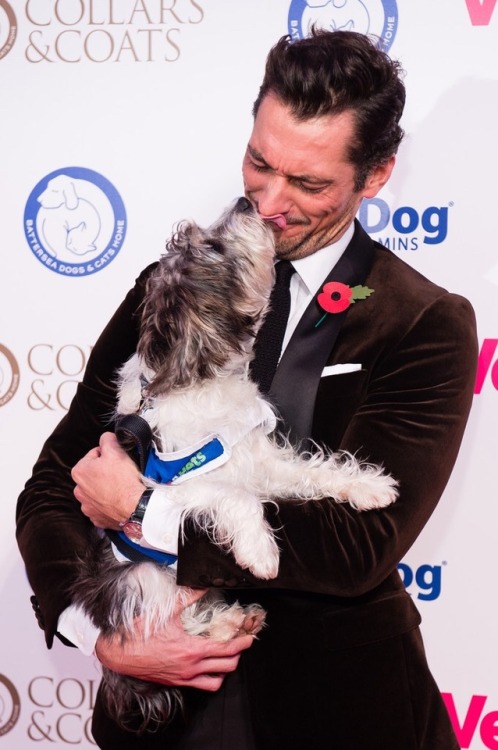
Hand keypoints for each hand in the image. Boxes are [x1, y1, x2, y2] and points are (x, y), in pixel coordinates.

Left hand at [71, 432, 143, 527]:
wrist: (135, 506)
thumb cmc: (124, 480)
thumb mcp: (116, 450)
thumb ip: (107, 439)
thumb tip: (105, 438)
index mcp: (79, 472)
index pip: (94, 455)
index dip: (108, 456)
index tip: (117, 461)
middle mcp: (79, 490)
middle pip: (94, 474)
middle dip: (105, 472)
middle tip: (120, 473)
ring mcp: (87, 506)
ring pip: (97, 491)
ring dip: (105, 488)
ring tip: (120, 487)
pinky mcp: (97, 518)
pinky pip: (102, 507)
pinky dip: (108, 504)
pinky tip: (118, 500)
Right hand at [94, 589, 254, 690]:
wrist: (119, 654)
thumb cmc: (141, 633)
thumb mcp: (167, 612)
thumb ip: (188, 596)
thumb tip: (203, 584)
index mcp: (191, 650)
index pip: (226, 649)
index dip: (242, 642)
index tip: (250, 636)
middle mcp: (191, 667)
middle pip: (227, 666)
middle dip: (239, 654)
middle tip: (242, 642)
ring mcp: (184, 678)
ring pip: (216, 682)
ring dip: (226, 669)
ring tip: (228, 656)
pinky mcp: (176, 682)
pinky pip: (201, 686)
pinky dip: (210, 678)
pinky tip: (209, 666)